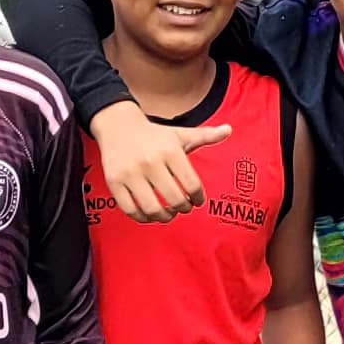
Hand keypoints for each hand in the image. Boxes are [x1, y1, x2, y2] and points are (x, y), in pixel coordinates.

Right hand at [91, 103, 221, 223]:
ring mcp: (130, 173)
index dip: (198, 198)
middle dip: (183, 209)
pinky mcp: (114, 182)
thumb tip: (229, 129)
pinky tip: (149, 214)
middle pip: (175, 200)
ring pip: (152, 208)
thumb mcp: (180, 134)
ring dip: (164, 217)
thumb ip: (205, 135)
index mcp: (170, 150)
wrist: (118, 125)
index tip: (197, 200)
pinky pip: (130, 209)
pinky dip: (142, 217)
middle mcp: (150, 161)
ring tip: (168, 214)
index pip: (192, 184)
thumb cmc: (154, 135)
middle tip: (183, 207)